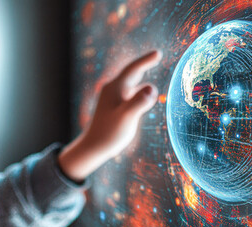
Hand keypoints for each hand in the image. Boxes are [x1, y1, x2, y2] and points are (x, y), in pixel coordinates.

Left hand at [58, 50, 161, 180]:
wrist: (93, 147)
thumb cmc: (109, 134)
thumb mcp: (126, 118)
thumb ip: (138, 102)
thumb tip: (151, 88)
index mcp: (115, 88)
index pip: (133, 69)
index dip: (146, 60)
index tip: (158, 53)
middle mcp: (113, 90)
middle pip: (131, 73)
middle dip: (144, 64)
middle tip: (157, 55)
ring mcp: (113, 98)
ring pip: (131, 83)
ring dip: (141, 76)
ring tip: (151, 67)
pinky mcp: (115, 107)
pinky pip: (130, 92)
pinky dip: (139, 88)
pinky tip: (144, 92)